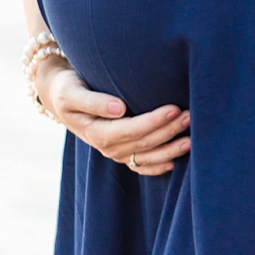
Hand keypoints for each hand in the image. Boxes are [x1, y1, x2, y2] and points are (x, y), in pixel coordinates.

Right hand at [38, 57, 190, 176]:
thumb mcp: (73, 92)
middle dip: (168, 131)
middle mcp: (107, 147)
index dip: (153, 121)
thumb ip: (94, 101)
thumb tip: (119, 109)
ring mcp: (116, 153)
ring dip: (170, 149)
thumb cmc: (69, 89)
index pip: (130, 129)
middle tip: (191, 115)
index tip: (174, 108)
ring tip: (192, 139)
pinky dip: (159, 165)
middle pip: (143, 143)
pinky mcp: (122, 153)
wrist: (62, 98)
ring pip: (147, 157)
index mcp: (96, 132)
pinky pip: (142, 165)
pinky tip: (175, 161)